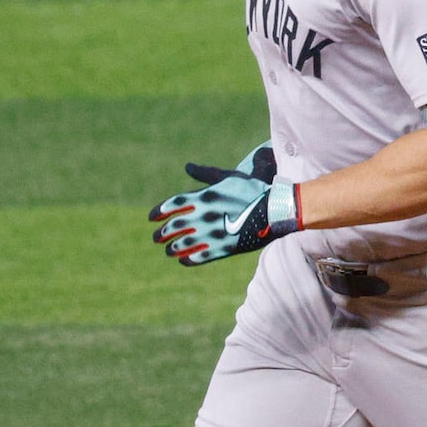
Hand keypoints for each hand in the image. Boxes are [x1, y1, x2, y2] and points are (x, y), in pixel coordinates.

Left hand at [151, 152, 299, 265]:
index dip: (159, 211)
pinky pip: (199, 257)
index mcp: (205, 197)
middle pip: (174, 226)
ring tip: (167, 250)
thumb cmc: (253, 190)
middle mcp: (205, 215)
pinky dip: (188, 259)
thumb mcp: (228, 177)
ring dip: (172, 248)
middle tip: (155, 238)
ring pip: (183, 244)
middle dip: (161, 233)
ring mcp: (214, 233)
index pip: (173, 204)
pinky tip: (182, 260)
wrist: (276, 209)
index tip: (151, 218)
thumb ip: (206, 174)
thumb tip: (187, 166)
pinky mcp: (224, 248)